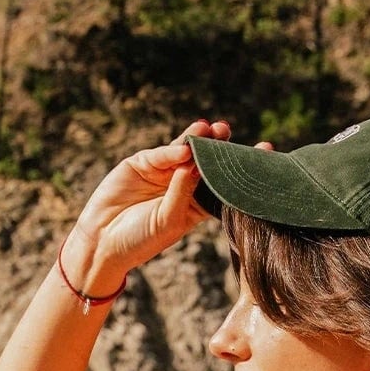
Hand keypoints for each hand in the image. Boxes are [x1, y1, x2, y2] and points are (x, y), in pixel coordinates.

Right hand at [64, 118, 233, 290]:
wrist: (104, 241)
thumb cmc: (142, 239)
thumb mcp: (170, 220)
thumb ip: (183, 193)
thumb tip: (194, 164)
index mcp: (197, 204)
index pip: (223, 183)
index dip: (240, 168)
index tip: (265, 150)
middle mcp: (183, 184)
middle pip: (207, 161)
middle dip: (219, 146)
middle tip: (228, 132)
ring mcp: (163, 172)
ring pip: (185, 151)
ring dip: (199, 139)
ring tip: (212, 129)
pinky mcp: (142, 163)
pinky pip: (161, 155)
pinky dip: (172, 150)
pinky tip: (184, 149)